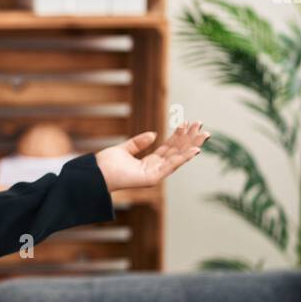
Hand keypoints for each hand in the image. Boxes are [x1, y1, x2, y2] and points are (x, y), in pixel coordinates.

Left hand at [95, 121, 209, 192]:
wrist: (96, 174)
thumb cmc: (106, 165)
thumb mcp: (124, 149)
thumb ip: (138, 142)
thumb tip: (154, 134)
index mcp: (148, 163)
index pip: (168, 148)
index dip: (178, 136)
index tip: (187, 123)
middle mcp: (154, 169)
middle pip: (176, 151)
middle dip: (189, 138)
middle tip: (201, 125)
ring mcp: (154, 175)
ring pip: (177, 157)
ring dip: (191, 145)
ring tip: (204, 134)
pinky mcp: (153, 178)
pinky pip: (171, 165)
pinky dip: (184, 157)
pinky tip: (195, 149)